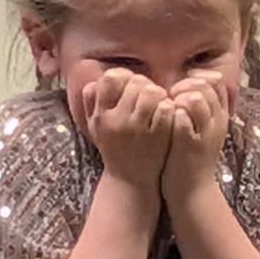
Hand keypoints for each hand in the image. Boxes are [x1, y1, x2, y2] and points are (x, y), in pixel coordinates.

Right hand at [76, 66, 174, 187]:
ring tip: (159, 101)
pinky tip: (167, 113)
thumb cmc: (114, 149)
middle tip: (149, 93)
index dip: (123, 76)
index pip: (109, 79)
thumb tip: (95, 80)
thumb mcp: (96, 128)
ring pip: (152, 92)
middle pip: (135, 83)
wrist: (130, 182)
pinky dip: (169, 107)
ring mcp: (139, 129)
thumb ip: (91, 103)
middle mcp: (118, 122)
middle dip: (144, 84)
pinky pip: (166, 109)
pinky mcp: (158, 137)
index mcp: (101, 116)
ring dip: (159, 94)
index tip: (129, 84)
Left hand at [163, 70, 234, 201]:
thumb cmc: (191, 159)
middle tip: (172, 93)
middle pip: (206, 87)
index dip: (199, 78)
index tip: (183, 84)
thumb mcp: (202, 132)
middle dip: (186, 85)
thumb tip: (186, 89)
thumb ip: (199, 111)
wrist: (192, 191)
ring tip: (169, 105)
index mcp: (220, 118)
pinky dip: (171, 113)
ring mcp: (204, 133)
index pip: (217, 84)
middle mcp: (216, 123)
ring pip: (196, 99)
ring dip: (178, 97)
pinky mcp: (188, 144)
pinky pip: (181, 118)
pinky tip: (163, 117)